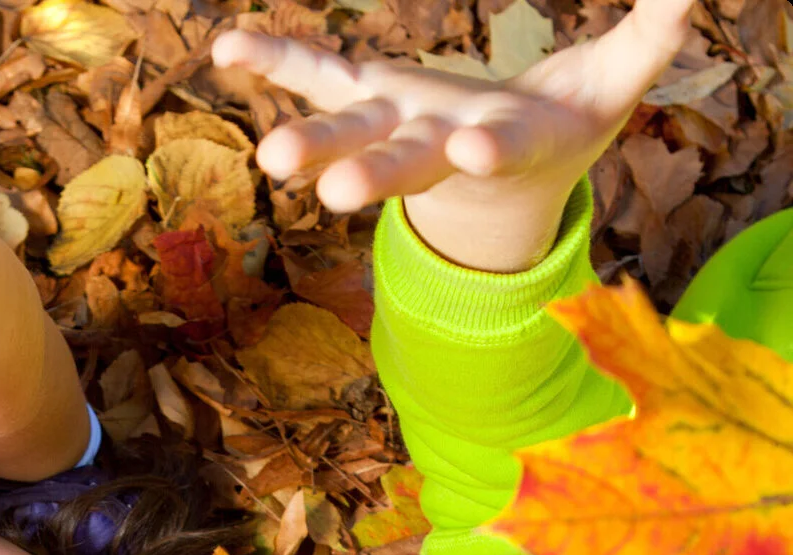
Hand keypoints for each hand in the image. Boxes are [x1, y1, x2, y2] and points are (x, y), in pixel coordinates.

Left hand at [212, 0, 691, 269]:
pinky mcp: (365, 100)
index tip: (477, 151)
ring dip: (308, 145)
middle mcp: (439, 147)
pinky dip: (275, 64)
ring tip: (266, 158)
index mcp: (504, 148)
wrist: (501, 180)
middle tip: (337, 193)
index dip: (488, 153)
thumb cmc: (561, 128)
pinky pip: (315, 78)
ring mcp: (394, 128)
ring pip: (348, 137)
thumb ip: (651, 37)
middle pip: (404, 164)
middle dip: (374, 175)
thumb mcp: (612, 88)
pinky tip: (226, 49)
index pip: (497, 152)